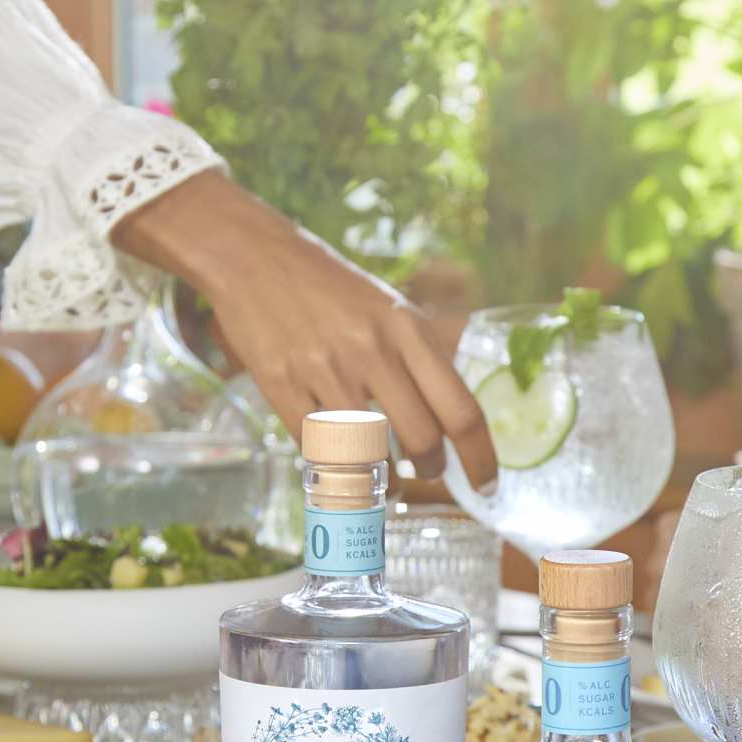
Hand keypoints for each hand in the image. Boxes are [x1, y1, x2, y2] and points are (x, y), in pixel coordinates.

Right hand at [114, 171, 497, 487]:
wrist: (255, 257)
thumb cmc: (330, 287)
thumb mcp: (390, 308)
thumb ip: (420, 356)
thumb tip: (452, 419)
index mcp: (408, 328)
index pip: (461, 409)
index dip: (479, 458)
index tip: (486, 485)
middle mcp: (372, 350)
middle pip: (422, 439)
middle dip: (432, 468)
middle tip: (430, 471)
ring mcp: (325, 369)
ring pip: (371, 453)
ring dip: (385, 478)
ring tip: (387, 476)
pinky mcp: (281, 385)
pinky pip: (318, 448)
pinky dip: (335, 466)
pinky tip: (342, 463)